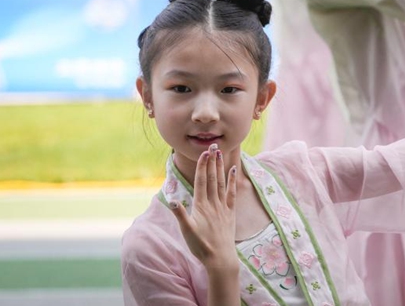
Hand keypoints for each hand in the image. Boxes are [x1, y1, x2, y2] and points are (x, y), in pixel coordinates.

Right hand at [169, 144, 238, 270]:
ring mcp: (222, 207)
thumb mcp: (186, 231)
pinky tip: (233, 170)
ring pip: (221, 182)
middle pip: (212, 178)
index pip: (201, 181)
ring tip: (220, 153)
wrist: (220, 258)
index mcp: (201, 206)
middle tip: (213, 145)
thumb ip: (180, 214)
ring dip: (220, 167)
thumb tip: (171, 200)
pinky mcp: (230, 212)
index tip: (204, 152)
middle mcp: (213, 203)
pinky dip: (232, 180)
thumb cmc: (200, 246)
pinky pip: (231, 193)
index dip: (202, 166)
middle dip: (212, 161)